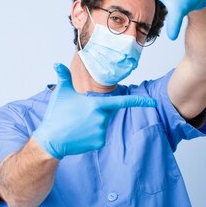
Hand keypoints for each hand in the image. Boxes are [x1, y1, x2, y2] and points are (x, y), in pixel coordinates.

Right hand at [32, 63, 156, 158]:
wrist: (51, 140)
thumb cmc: (56, 114)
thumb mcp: (60, 93)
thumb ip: (63, 77)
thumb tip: (56, 63)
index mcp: (97, 104)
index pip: (123, 101)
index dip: (139, 101)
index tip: (154, 102)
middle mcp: (102, 118)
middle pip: (106, 112)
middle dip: (95, 112)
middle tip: (78, 116)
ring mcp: (101, 131)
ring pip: (102, 125)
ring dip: (92, 124)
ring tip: (77, 125)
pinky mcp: (99, 143)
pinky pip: (99, 136)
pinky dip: (91, 136)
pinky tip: (79, 135)